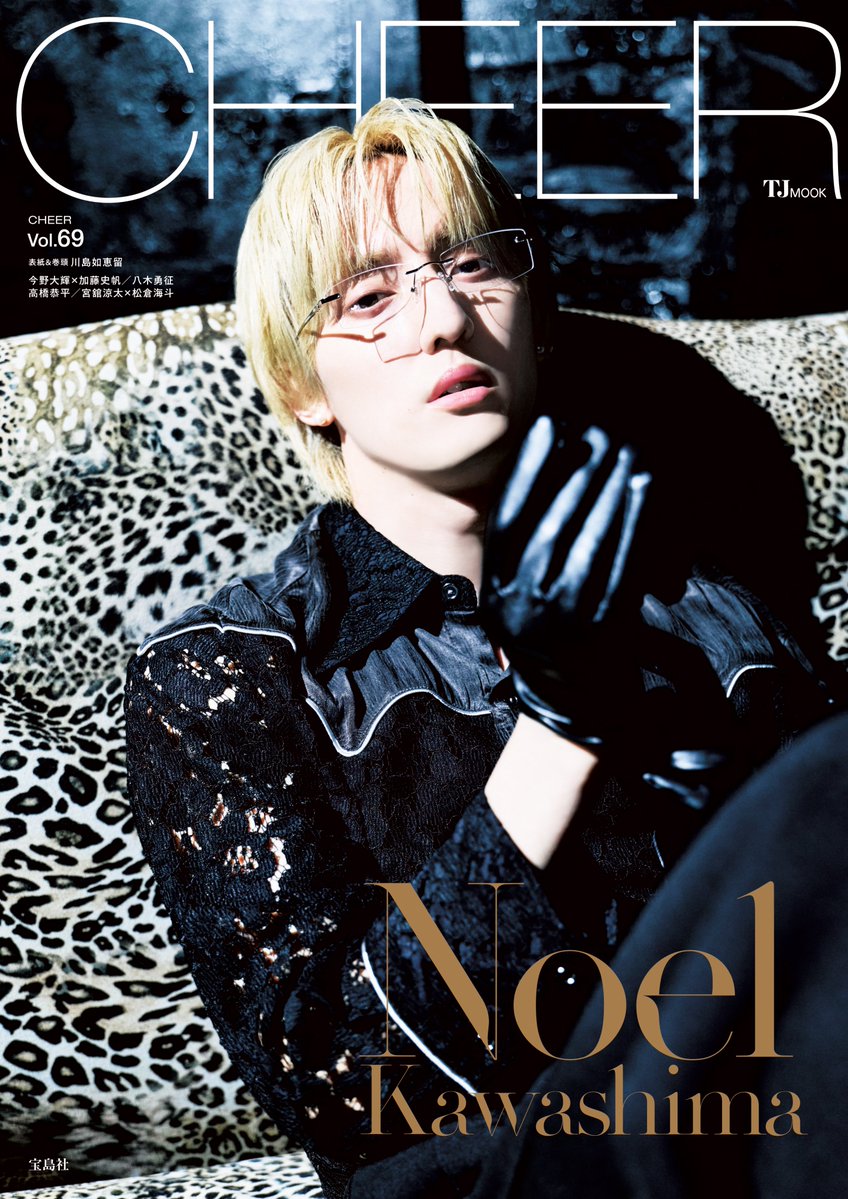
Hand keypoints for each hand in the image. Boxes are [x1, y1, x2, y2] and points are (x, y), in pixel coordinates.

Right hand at [482, 414, 657, 749]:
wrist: (572, 713)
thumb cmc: (551, 641)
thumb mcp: (520, 598)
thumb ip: (526, 549)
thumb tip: (556, 469)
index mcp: (495, 594)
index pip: (508, 520)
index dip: (527, 469)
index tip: (548, 425)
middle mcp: (520, 607)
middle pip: (547, 524)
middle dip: (574, 471)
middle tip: (597, 430)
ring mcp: (560, 621)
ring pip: (583, 541)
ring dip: (606, 489)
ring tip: (625, 449)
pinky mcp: (601, 631)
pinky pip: (619, 565)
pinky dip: (632, 521)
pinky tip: (642, 488)